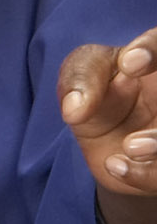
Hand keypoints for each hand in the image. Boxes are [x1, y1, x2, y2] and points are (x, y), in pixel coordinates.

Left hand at [62, 27, 156, 223]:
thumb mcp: (83, 73)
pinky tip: (116, 166)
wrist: (107, 137)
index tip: (130, 63)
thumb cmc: (101, 92)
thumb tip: (74, 107)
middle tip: (134, 132)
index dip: (152, 49)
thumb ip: (79, 78)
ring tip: (129, 146)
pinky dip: (144, 174)